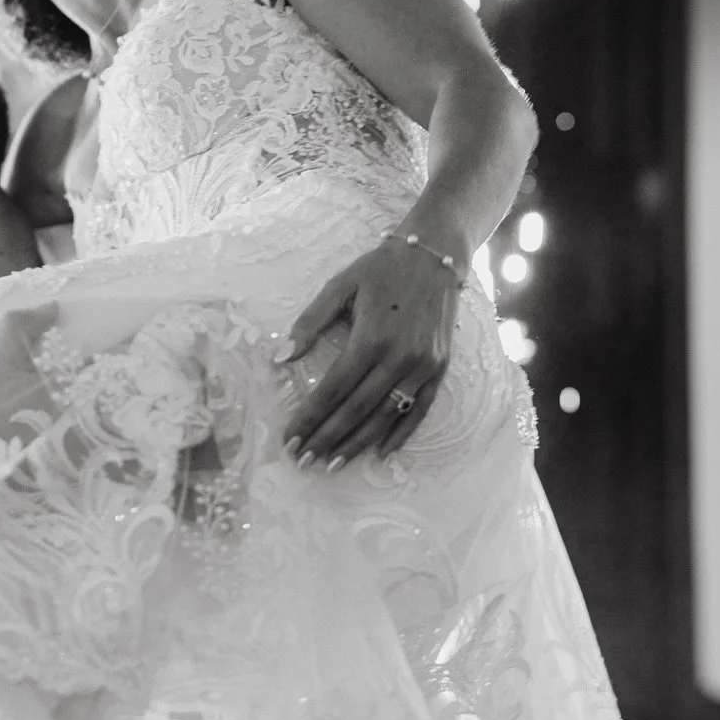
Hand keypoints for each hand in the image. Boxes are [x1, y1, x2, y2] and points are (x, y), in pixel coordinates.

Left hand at [277, 239, 459, 466]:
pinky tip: (380, 454)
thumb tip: (280, 357)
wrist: (435, 255)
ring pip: (385, 416)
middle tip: (303, 461)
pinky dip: (400, 435)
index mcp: (371, 338)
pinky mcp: (439, 369)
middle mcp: (399, 357)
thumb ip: (309, 323)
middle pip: (356, 410)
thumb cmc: (380, 269)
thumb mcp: (339, 287)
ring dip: (357, 444)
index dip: (309, 417)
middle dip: (326, 439)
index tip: (289, 439)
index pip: (332, 389)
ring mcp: (423, 366)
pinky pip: (419, 410)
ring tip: (332, 464)